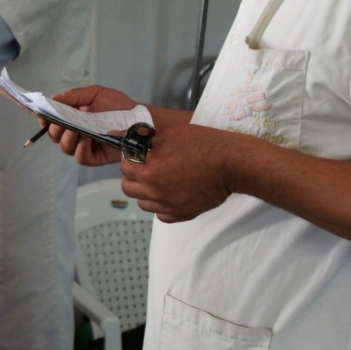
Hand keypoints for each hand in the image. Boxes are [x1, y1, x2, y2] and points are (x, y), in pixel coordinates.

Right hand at [47, 85, 139, 166]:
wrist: (140, 119)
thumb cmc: (118, 105)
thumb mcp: (96, 94)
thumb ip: (74, 96)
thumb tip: (53, 98)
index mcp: (72, 117)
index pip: (51, 121)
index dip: (44, 119)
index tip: (43, 115)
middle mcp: (74, 133)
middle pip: (54, 136)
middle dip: (54, 129)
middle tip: (61, 123)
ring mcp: (83, 146)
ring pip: (64, 147)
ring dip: (67, 139)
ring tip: (76, 130)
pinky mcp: (94, 157)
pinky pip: (80, 157)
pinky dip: (80, 149)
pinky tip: (86, 139)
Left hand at [120, 123, 240, 222]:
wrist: (232, 164)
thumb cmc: (201, 144)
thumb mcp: (169, 134)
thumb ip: (140, 139)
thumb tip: (119, 136)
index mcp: (149, 171)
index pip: (124, 167)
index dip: (130, 158)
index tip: (139, 155)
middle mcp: (155, 192)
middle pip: (128, 187)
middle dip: (134, 175)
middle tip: (147, 167)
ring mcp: (169, 206)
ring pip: (142, 203)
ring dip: (145, 192)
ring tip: (160, 180)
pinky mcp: (182, 215)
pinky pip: (161, 215)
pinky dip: (162, 206)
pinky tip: (171, 193)